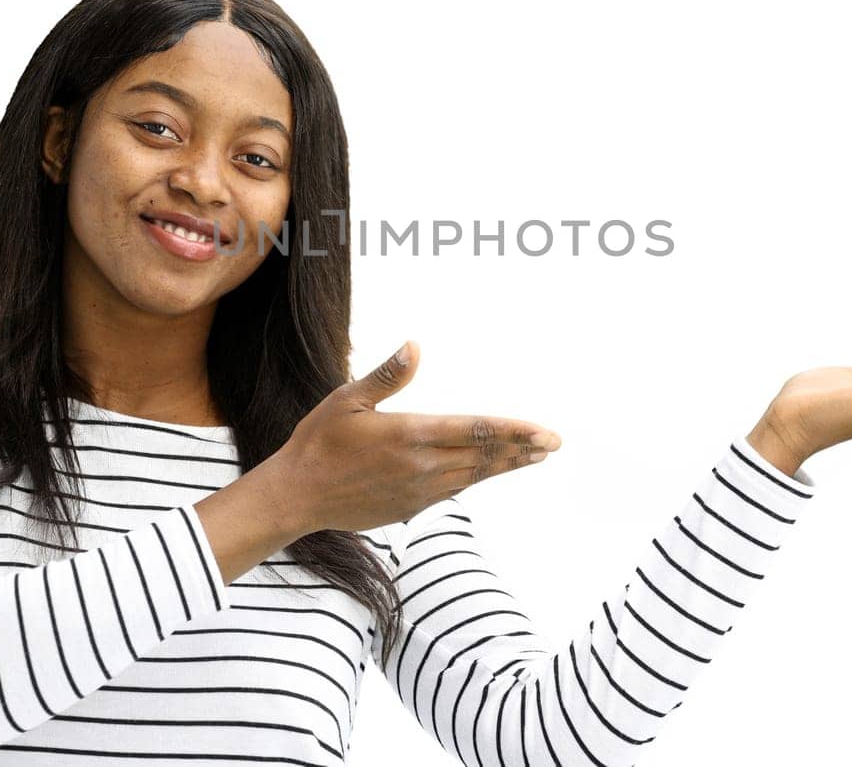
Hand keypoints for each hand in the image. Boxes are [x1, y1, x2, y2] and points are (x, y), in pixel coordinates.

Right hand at [267, 340, 562, 532]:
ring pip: (474, 475)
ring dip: (506, 465)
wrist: (297, 496)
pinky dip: (476, 477)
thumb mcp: (347, 399)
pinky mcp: (410, 507)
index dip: (514, 431)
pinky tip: (487, 471)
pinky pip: (453, 489)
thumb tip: (416, 344)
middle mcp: (422, 466)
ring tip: (533, 456)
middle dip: (522, 449)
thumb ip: (387, 375)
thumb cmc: (318, 441)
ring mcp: (418, 491)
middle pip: (484, 456)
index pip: (476, 431)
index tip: (544, 432)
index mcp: (410, 434)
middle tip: (554, 444)